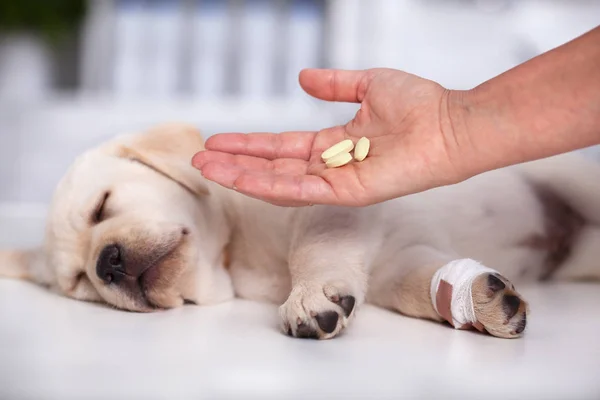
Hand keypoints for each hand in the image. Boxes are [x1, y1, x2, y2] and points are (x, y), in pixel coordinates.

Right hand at [192, 68, 467, 206]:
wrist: (449, 123)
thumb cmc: (419, 105)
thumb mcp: (368, 85)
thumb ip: (335, 84)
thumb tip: (303, 77)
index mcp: (332, 144)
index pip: (281, 147)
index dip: (249, 145)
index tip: (218, 141)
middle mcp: (330, 166)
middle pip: (273, 167)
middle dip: (236, 164)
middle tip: (200, 160)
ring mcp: (337, 182)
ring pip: (281, 183)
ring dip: (244, 177)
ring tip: (209, 169)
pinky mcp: (349, 193)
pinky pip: (304, 192)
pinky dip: (273, 186)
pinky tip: (244, 179)